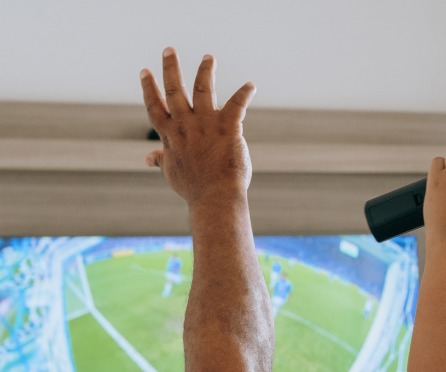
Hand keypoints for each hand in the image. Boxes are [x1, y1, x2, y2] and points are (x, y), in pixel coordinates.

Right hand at [140, 49, 255, 207]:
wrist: (215, 199)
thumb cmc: (195, 189)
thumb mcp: (172, 173)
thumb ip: (161, 159)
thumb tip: (147, 158)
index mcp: (170, 135)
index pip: (155, 106)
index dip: (149, 88)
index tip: (145, 71)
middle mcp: (185, 125)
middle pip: (175, 90)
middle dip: (171, 68)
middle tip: (169, 50)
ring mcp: (206, 125)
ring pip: (204, 90)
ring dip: (205, 71)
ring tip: (208, 57)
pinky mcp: (228, 129)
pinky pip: (237, 105)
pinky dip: (245, 94)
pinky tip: (251, 85)